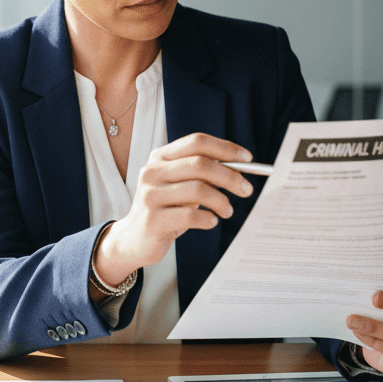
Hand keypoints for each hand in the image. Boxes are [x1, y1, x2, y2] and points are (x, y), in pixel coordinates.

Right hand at [93, 133, 253, 287]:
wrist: (134, 239)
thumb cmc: (165, 209)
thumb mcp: (179, 185)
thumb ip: (200, 173)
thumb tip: (239, 167)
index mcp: (160, 157)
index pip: (196, 142)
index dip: (225, 148)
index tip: (248, 159)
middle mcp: (152, 172)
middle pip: (200, 164)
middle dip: (230, 176)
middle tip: (246, 189)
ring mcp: (150, 196)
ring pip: (197, 190)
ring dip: (221, 200)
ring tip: (228, 210)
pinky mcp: (152, 220)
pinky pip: (190, 216)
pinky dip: (208, 219)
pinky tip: (212, 221)